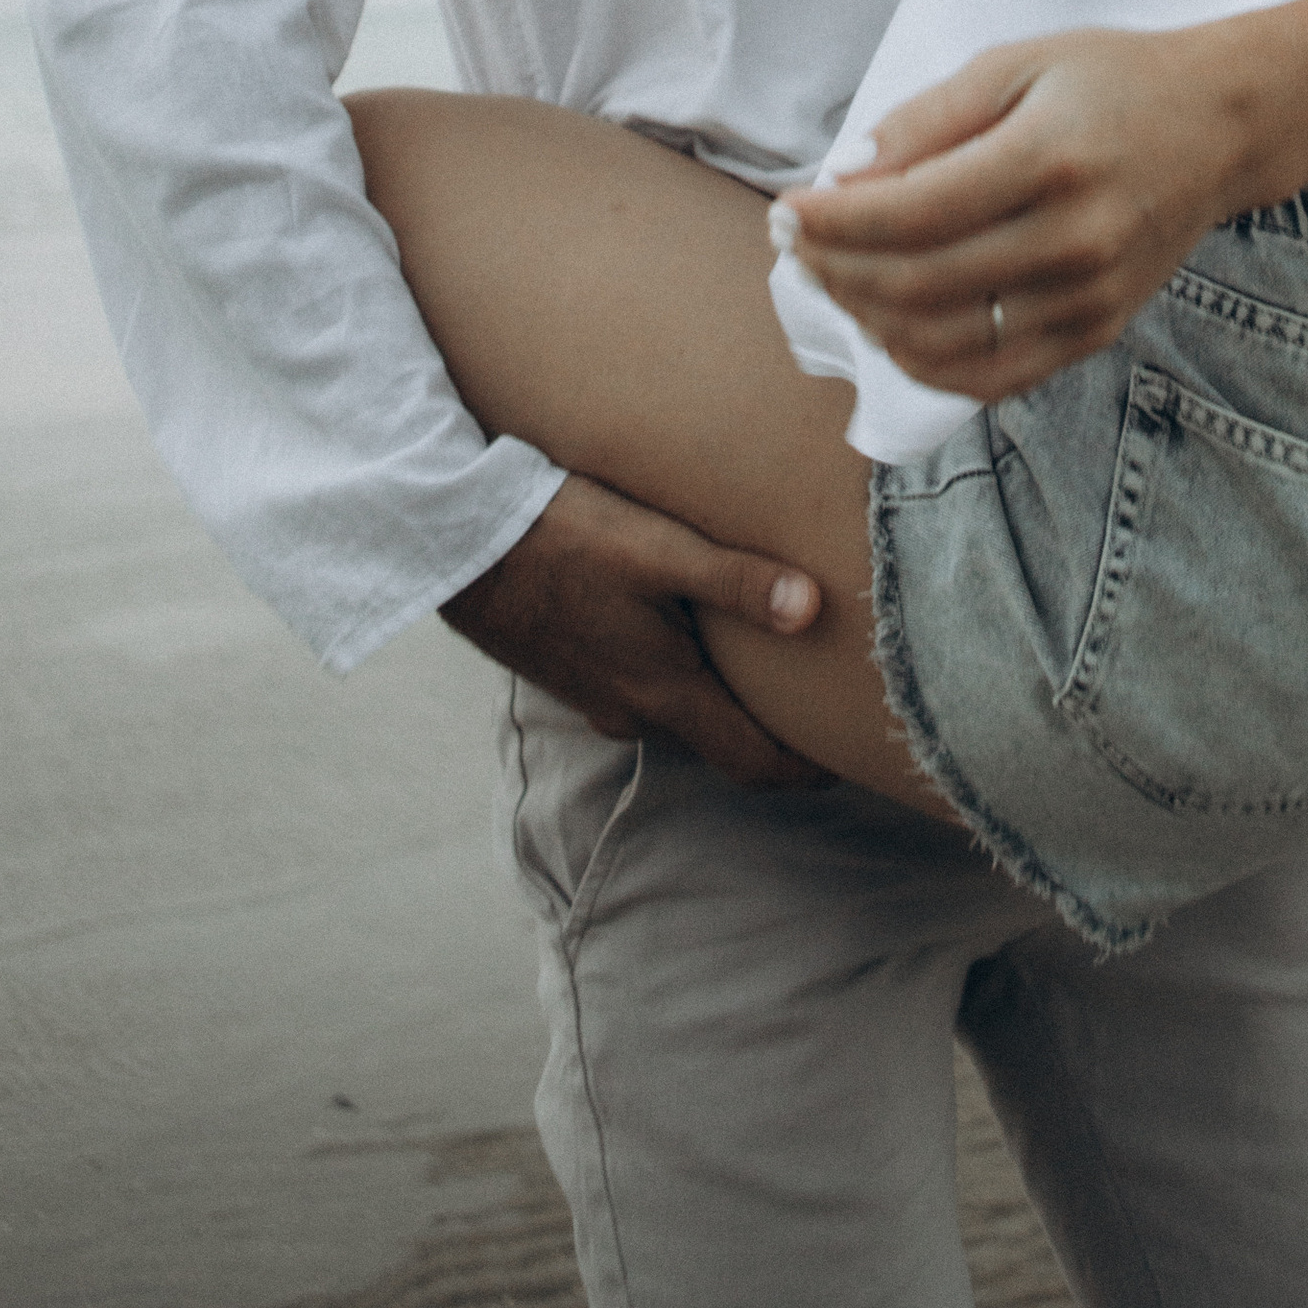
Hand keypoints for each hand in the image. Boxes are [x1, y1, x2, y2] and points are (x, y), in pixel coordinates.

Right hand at [441, 469, 829, 786]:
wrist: (458, 544)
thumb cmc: (563, 539)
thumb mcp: (657, 550)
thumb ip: (736, 581)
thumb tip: (813, 609)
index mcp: (664, 693)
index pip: (753, 761)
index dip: (804, 769)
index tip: (850, 762)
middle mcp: (632, 712)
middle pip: (720, 740)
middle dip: (770, 731)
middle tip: (820, 705)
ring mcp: (596, 697)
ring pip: (678, 713)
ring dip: (719, 698)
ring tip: (761, 660)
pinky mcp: (571, 672)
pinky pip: (640, 688)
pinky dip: (675, 675)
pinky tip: (682, 630)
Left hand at [780, 0, 1307, 405]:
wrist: (1221, 128)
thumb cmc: (1110, 82)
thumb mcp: (1017, 62)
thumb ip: (928, 118)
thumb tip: (846, 175)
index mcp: (1049, 159)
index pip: (912, 211)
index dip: (832, 222)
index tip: (787, 211)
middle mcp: (1073, 239)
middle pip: (916, 283)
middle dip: (835, 268)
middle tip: (795, 243)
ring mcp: (1087, 298)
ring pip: (942, 341)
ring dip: (866, 317)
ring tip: (834, 276)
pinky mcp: (1093, 333)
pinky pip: (987, 375)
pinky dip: (921, 359)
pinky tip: (888, 322)